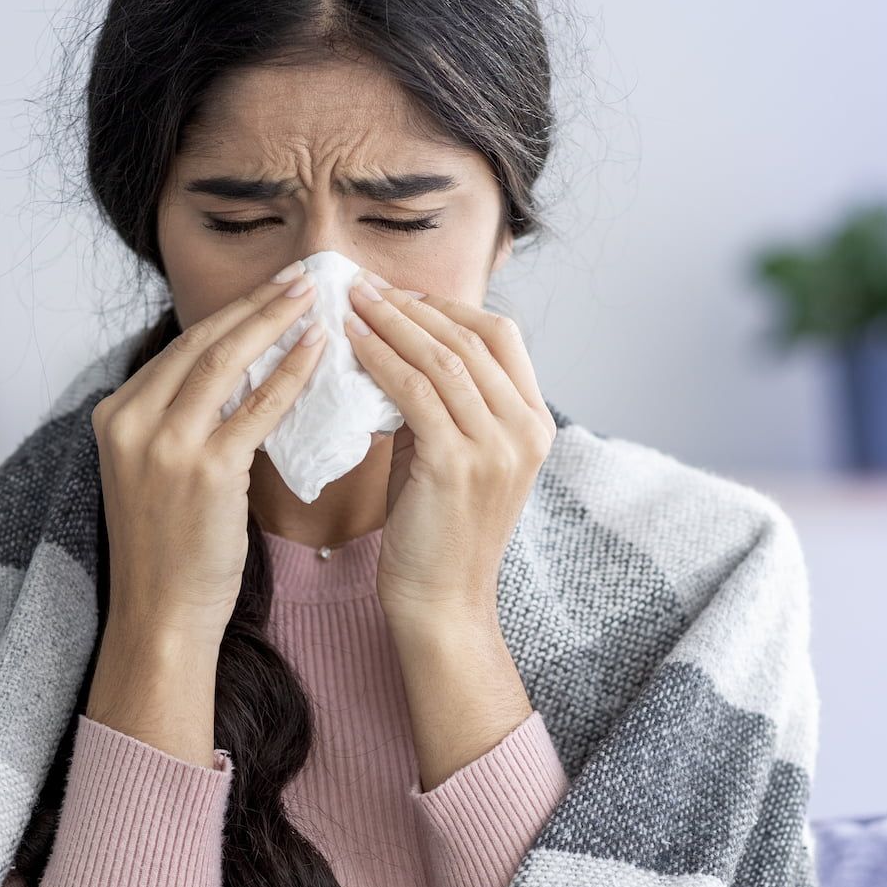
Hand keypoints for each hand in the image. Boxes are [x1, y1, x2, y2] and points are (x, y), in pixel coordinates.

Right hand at [90, 265, 323, 646]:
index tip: (271, 290)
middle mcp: (130, 420)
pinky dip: (290, 374)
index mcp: (114, 415)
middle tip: (301, 276)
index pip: (181, 349)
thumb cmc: (170, 550)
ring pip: (226, 362)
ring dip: (274, 322)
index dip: (232, 314)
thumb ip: (181, 422)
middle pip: (201, 342)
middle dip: (256, 304)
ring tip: (314, 297)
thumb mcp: (156, 472)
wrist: (160, 615)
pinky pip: (256, 408)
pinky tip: (318, 352)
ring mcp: (163, 444)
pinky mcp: (203, 471)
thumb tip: (237, 375)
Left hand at [343, 278, 556, 631]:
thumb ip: (442, 405)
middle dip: (414, 305)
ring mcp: (498, 447)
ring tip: (352, 301)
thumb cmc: (438, 530)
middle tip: (365, 285)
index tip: (399, 294)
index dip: (448, 307)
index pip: (500, 337)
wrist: (442, 601)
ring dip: (392, 322)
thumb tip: (397, 348)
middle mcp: (526, 430)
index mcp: (534, 423)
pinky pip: (415, 392)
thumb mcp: (452, 455)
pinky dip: (381, 358)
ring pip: (443, 358)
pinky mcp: (458, 464)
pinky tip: (351, 342)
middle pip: (472, 338)